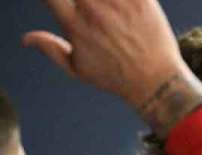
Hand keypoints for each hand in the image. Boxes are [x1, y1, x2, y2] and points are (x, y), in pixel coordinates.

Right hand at [23, 0, 201, 135]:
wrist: (157, 82)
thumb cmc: (115, 77)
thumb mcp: (78, 69)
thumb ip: (50, 48)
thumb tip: (26, 39)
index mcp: (74, 23)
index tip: (59, 3)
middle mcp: (94, 9)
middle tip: (87, 7)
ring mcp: (119, 2)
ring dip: (102, 0)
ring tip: (105, 8)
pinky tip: (122, 5)